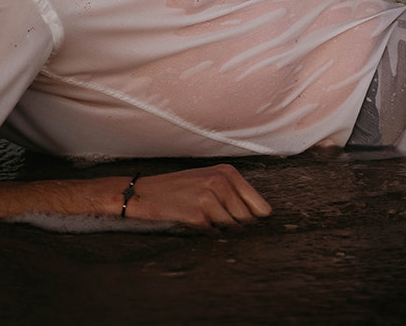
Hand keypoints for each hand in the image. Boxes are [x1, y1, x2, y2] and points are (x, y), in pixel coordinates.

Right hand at [122, 164, 272, 227]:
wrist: (143, 193)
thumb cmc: (178, 188)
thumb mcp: (209, 179)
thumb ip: (234, 193)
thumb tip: (261, 217)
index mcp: (228, 172)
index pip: (261, 206)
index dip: (257, 221)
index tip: (251, 227)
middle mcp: (221, 182)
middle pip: (248, 220)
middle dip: (239, 227)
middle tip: (219, 223)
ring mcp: (209, 198)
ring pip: (232, 229)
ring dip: (222, 231)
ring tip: (205, 220)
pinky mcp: (197, 215)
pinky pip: (214, 234)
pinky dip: (208, 233)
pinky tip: (195, 223)